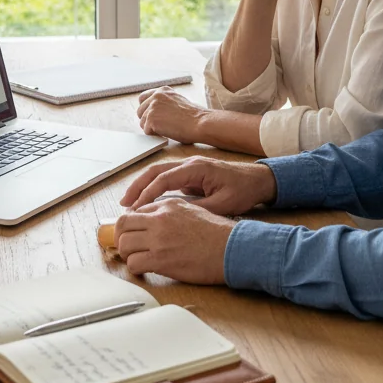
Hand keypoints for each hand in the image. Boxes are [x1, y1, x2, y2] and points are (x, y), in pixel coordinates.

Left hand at [114, 199, 235, 282]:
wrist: (231, 248)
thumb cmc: (218, 234)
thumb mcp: (194, 211)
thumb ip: (173, 214)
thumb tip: (156, 223)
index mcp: (169, 205)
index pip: (137, 211)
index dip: (131, 225)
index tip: (133, 234)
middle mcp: (160, 219)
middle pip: (123, 224)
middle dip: (121, 237)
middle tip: (127, 247)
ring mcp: (159, 238)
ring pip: (124, 244)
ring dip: (127, 254)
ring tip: (137, 259)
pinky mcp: (161, 259)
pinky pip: (134, 263)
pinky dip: (136, 268)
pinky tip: (146, 269)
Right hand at [120, 155, 276, 215]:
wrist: (258, 180)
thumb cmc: (244, 190)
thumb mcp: (224, 205)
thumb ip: (199, 209)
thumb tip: (176, 218)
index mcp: (197, 168)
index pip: (164, 178)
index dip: (147, 194)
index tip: (136, 208)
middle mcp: (189, 164)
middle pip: (156, 171)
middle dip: (137, 186)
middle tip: (124, 204)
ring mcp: (189, 168)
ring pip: (159, 173)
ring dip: (143, 186)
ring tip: (129, 203)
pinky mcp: (191, 175)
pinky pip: (167, 179)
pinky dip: (154, 188)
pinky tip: (147, 203)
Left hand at [136, 87, 206, 143]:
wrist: (200, 123)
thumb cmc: (194, 117)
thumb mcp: (177, 102)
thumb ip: (164, 104)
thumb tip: (155, 113)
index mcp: (162, 91)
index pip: (143, 98)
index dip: (146, 109)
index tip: (152, 116)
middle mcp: (156, 96)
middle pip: (140, 111)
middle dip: (148, 120)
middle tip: (160, 126)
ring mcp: (152, 107)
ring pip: (142, 123)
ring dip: (152, 129)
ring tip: (167, 129)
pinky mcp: (151, 119)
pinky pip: (146, 131)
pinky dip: (155, 135)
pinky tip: (166, 133)